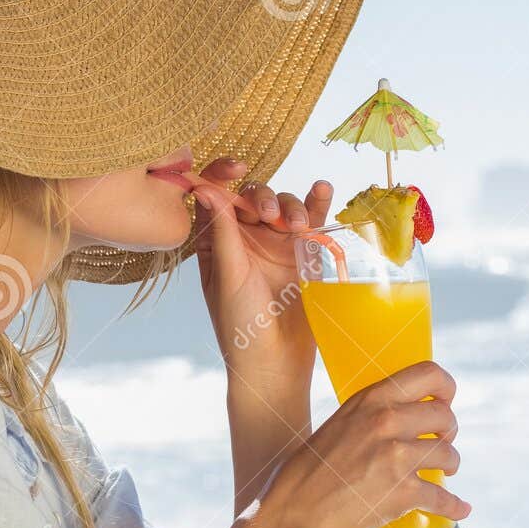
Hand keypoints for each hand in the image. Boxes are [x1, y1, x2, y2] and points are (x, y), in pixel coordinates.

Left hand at [192, 157, 332, 390]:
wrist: (277, 360)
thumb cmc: (241, 326)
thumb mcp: (228, 276)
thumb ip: (222, 231)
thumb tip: (206, 187)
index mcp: (216, 242)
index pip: (216, 196)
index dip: (222, 175)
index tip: (235, 167)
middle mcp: (244, 238)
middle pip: (252, 196)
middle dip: (262, 197)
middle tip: (271, 215)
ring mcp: (275, 244)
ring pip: (282, 205)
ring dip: (290, 206)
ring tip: (296, 227)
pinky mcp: (303, 252)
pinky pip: (311, 220)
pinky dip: (317, 203)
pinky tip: (322, 190)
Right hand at [258, 361, 470, 527]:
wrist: (293, 519)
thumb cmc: (305, 476)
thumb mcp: (336, 428)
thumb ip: (369, 418)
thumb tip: (397, 420)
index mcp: (369, 400)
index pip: (428, 374)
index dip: (446, 388)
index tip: (446, 402)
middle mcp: (387, 421)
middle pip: (444, 416)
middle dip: (449, 432)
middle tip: (441, 445)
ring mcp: (397, 456)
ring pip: (449, 454)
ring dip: (451, 466)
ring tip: (443, 474)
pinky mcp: (403, 492)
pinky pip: (443, 498)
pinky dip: (454, 507)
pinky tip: (459, 510)